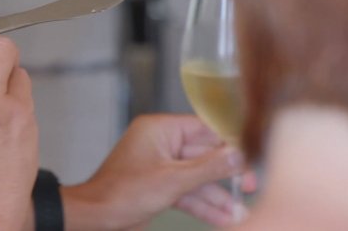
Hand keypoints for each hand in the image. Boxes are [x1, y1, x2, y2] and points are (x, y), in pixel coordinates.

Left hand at [61, 115, 255, 229]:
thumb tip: (239, 154)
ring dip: (217, 196)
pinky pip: (186, 191)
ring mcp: (160, 165)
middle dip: (226, 176)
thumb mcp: (173, 180)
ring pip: (197, 178)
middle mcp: (160, 143)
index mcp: (159, 129)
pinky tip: (223, 219)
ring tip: (240, 213)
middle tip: (251, 188)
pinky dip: (202, 205)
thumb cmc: (123, 193)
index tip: (252, 156)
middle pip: (203, 155)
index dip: (229, 143)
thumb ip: (209, 168)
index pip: (203, 129)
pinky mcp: (159, 185)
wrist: (95, 217)